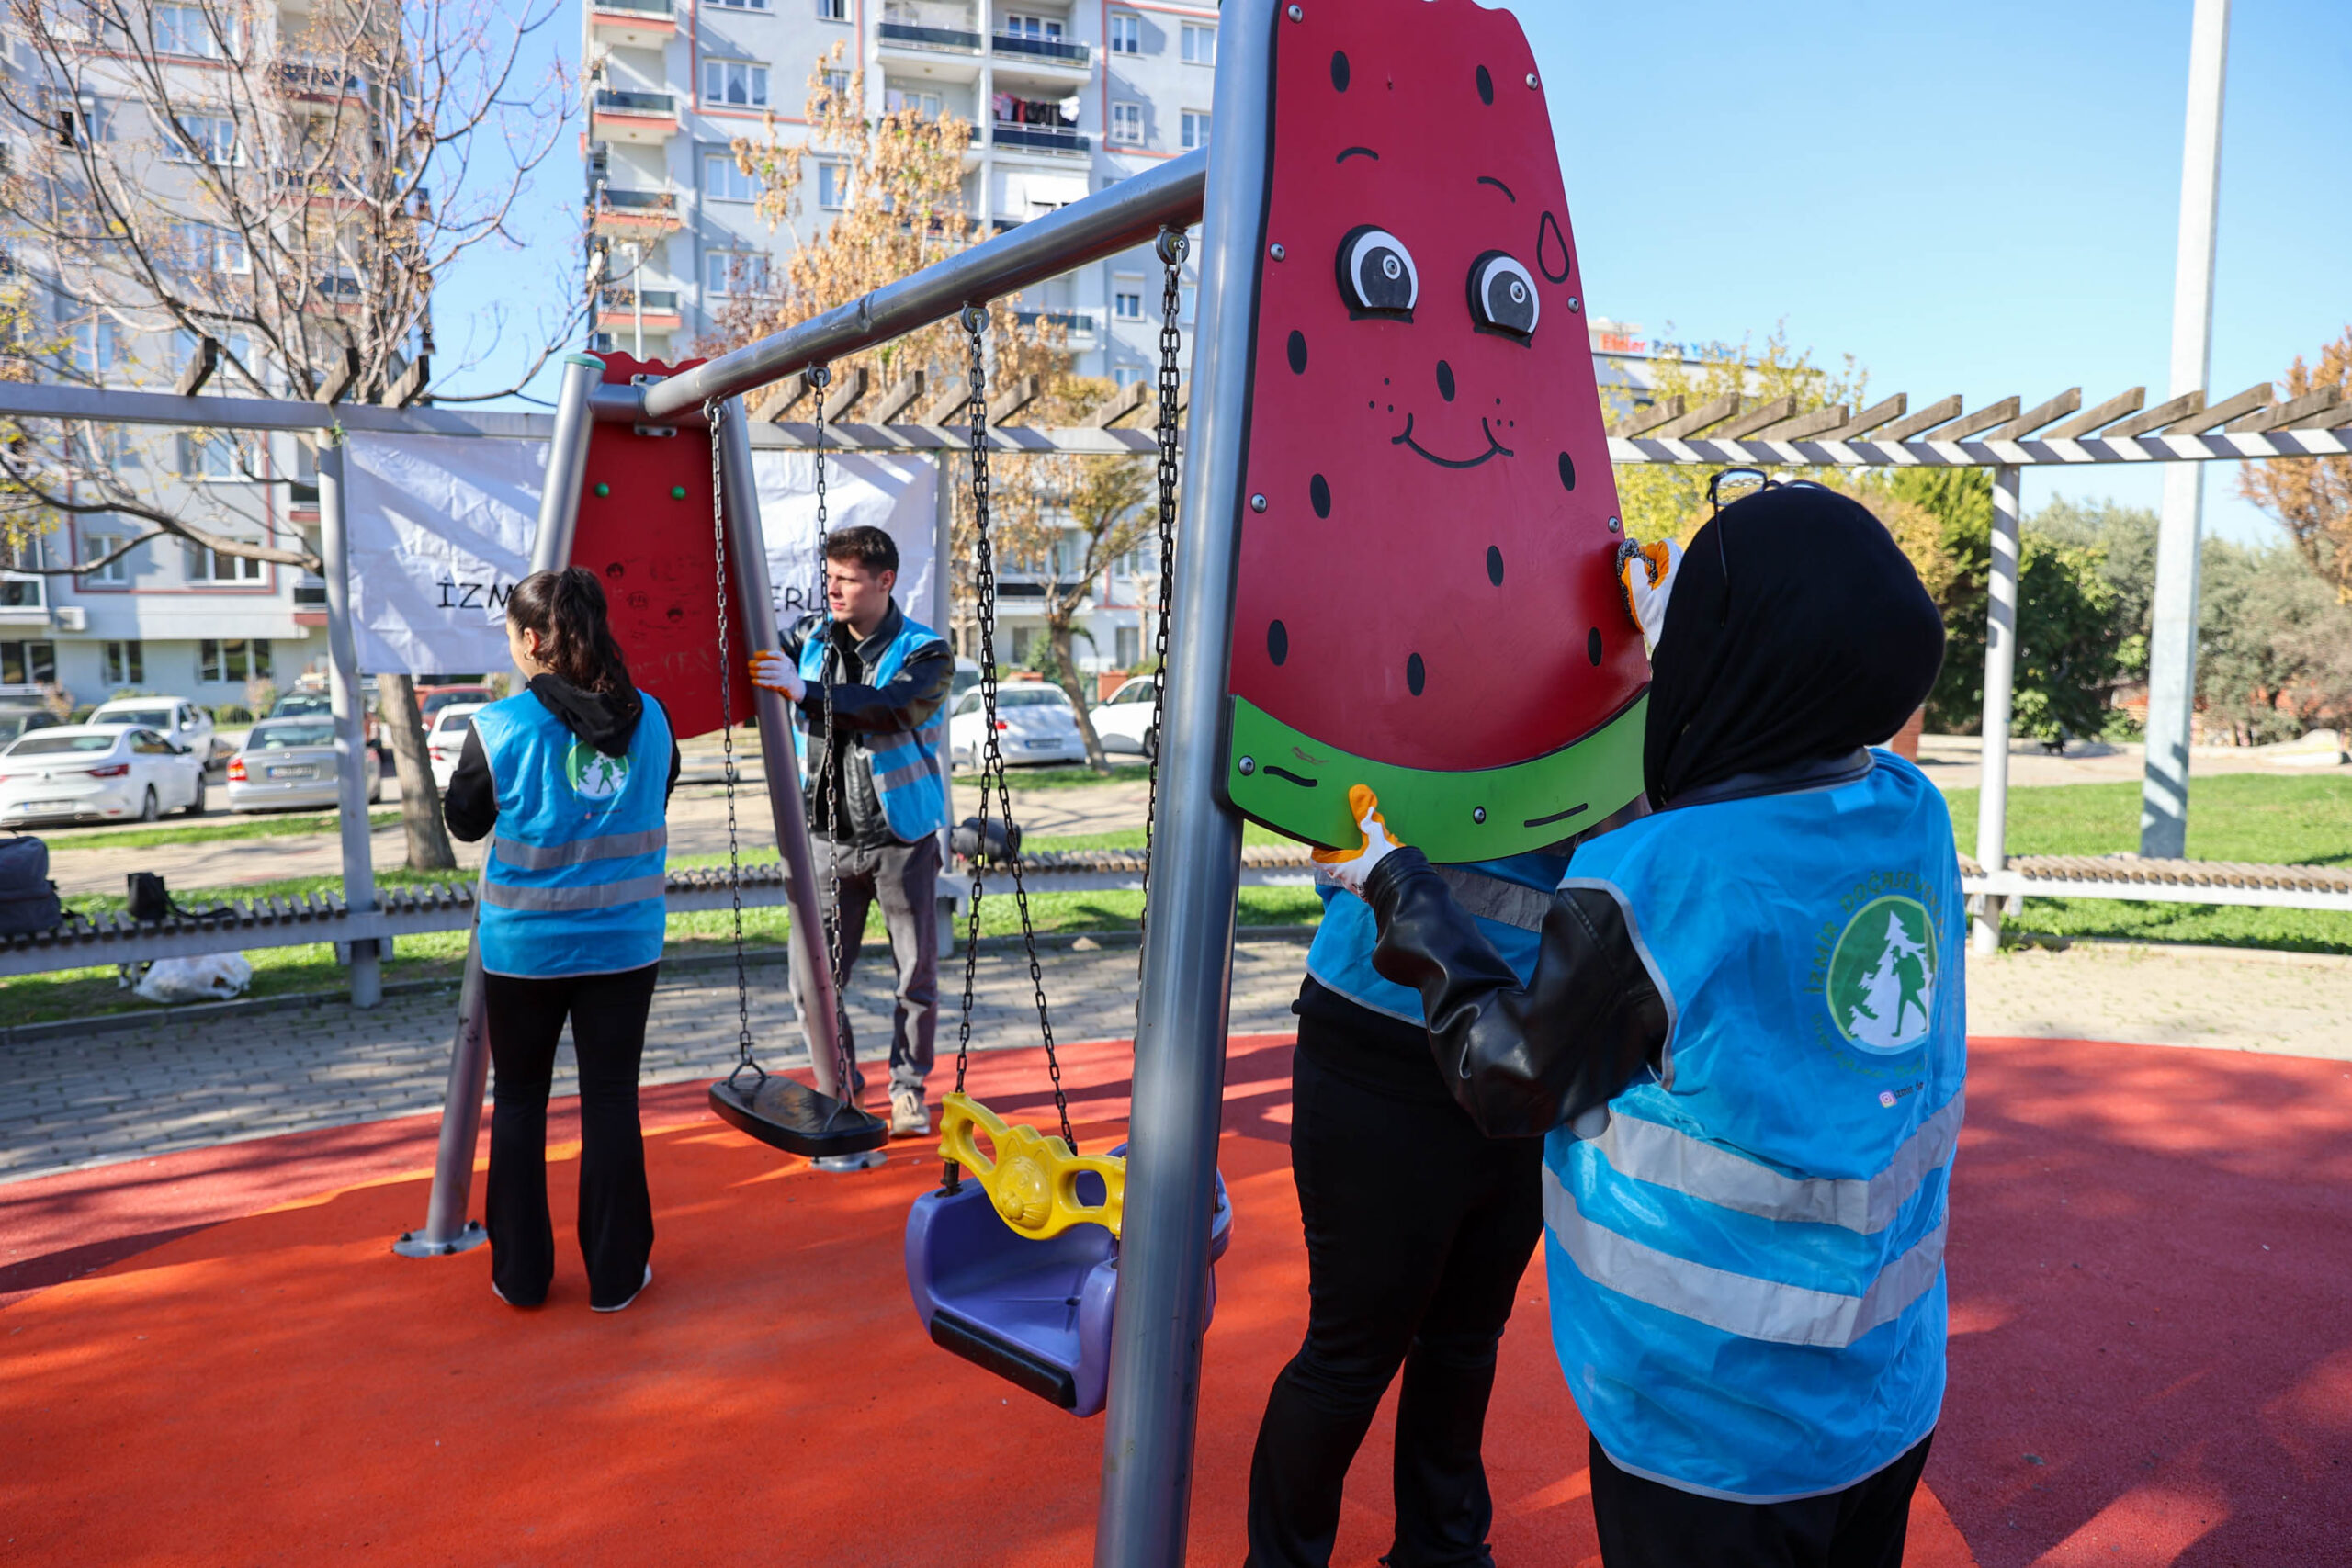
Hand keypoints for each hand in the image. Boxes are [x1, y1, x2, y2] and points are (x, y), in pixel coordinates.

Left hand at [748, 650, 805, 701]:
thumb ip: (779, 657)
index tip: (756, 654)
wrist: (798, 688)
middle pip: (772, 664)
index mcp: (786, 660)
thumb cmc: (787, 674)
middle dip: (760, 663)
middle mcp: (787, 668)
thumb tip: (769, 649)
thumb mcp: (786, 664)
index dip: (766, 654)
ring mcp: (786, 677)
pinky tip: (755, 681)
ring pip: (771, 674)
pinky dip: (763, 682)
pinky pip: (772, 684)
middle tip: (750, 664)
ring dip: (760, 673)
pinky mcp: (785, 686)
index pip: (777, 654)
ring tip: (751, 672)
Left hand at [1311, 784, 1405, 896]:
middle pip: (1332, 867)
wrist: (1401, 886)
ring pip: (1345, 876)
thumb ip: (1370, 826)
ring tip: (1357, 855)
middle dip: (1335, 857)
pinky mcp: (1365, 895)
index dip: (1318, 852)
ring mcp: (1354, 889)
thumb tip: (1369, 811)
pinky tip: (1368, 866)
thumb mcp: (1378, 841)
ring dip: (1348, 866)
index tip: (1322, 845)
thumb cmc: (1385, 864)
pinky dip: (1359, 874)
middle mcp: (1345, 880)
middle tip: (1342, 846)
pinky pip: (1356, 882)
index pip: (1318, 862)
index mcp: (1341, 868)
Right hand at [1616, 538, 1681, 655]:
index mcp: (1675, 572)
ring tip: (1652, 581)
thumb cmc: (1658, 622)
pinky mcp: (1691, 591)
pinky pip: (1682, 576)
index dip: (1650, 549)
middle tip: (1645, 568)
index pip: (1665, 546)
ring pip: (1679, 564)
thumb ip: (1635, 575)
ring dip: (1664, 568)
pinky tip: (1661, 591)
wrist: (1674, 640)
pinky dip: (1671, 578)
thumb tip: (1634, 561)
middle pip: (1673, 553)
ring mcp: (1691, 582)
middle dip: (1657, 557)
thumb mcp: (1640, 597)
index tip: (1641, 558)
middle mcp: (1687, 574)